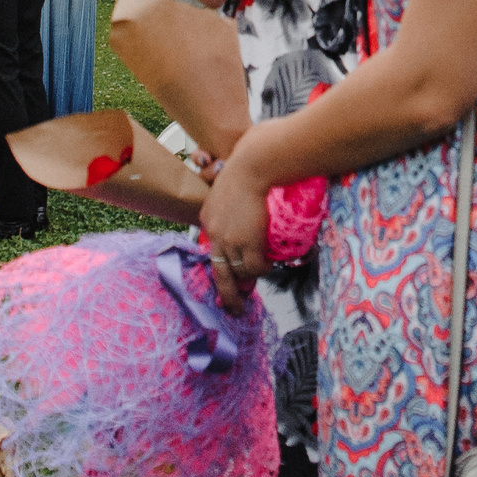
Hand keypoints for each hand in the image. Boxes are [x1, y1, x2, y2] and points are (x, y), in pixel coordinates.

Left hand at [198, 160, 272, 312]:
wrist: (252, 168)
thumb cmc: (244, 171)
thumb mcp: (226, 190)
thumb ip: (228, 207)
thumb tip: (242, 221)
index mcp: (207, 220)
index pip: (213, 251)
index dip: (223, 265)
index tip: (230, 278)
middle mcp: (214, 234)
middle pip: (219, 273)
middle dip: (227, 295)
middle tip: (235, 309)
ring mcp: (229, 240)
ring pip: (240, 271)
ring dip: (251, 278)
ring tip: (261, 275)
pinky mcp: (247, 243)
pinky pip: (255, 267)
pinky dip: (263, 271)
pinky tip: (269, 267)